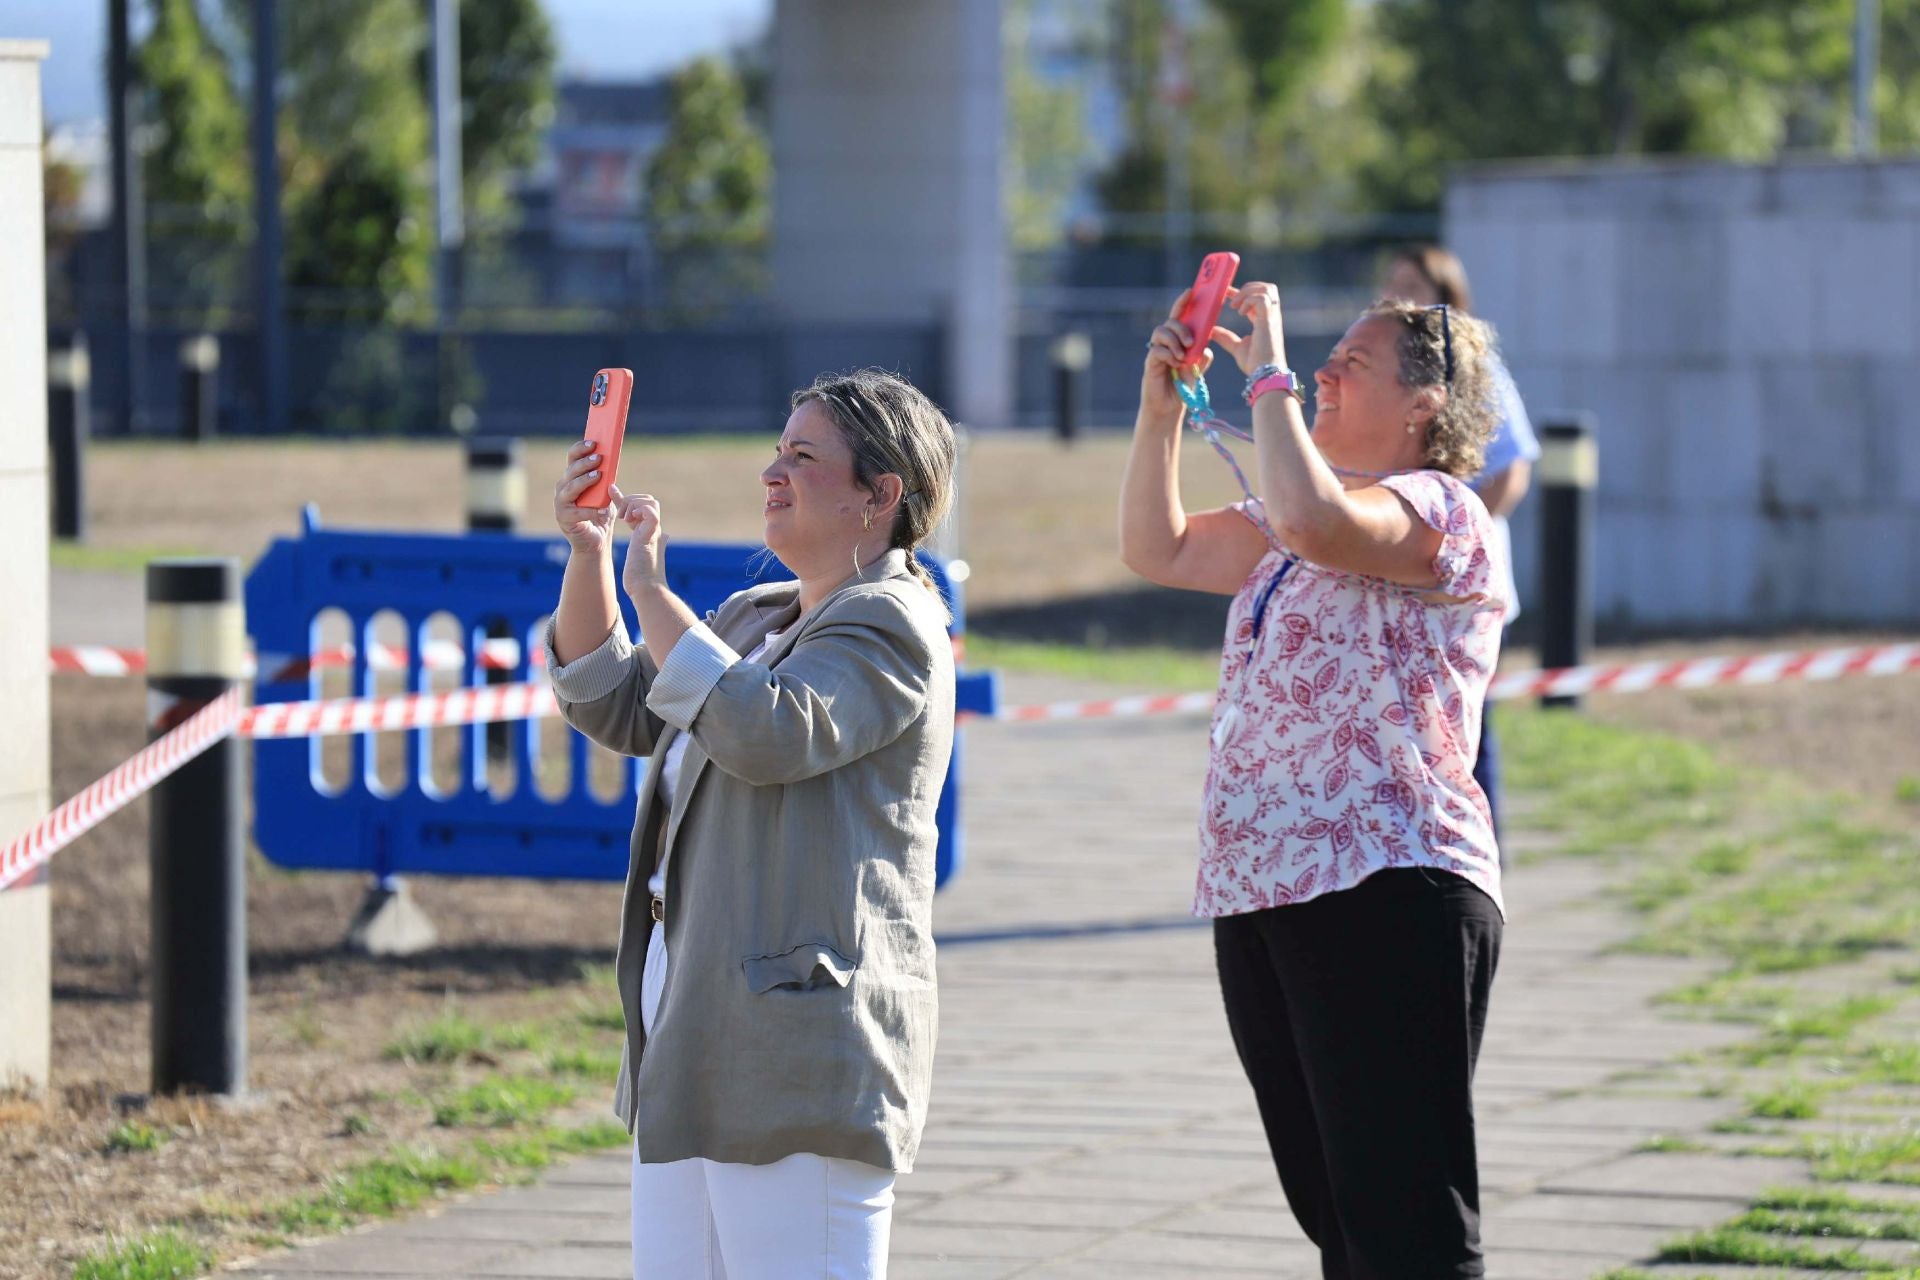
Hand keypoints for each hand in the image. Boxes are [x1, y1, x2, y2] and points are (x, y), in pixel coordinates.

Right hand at [554, 440, 614, 553]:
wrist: (596, 540)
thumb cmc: (600, 514)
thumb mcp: (605, 493)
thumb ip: (606, 479)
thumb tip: (611, 461)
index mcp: (571, 478)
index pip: (572, 458)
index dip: (580, 449)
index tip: (594, 443)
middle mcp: (563, 488)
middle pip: (571, 471)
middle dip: (584, 463)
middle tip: (599, 458)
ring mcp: (561, 503)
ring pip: (570, 488)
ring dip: (584, 480)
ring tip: (598, 476)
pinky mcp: (564, 519)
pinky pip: (577, 512)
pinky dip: (591, 511)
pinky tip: (603, 510)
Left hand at [613, 486, 664, 597]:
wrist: (646, 589)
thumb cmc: (639, 579)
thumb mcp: (635, 556)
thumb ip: (638, 548)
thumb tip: (641, 550)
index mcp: (648, 533)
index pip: (640, 507)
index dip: (626, 500)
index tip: (612, 492)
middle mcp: (654, 529)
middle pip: (649, 500)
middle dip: (631, 500)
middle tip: (619, 516)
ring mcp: (655, 531)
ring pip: (651, 501)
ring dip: (633, 504)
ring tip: (623, 519)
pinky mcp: (652, 534)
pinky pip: (651, 510)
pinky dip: (639, 510)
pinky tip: (628, 521)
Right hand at [1140, 288, 1214, 423]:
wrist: (1170, 407)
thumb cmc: (1183, 386)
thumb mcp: (1197, 369)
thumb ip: (1202, 356)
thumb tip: (1204, 347)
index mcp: (1177, 339)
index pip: (1179, 316)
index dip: (1183, 302)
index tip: (1191, 291)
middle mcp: (1165, 342)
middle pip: (1170, 321)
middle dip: (1182, 328)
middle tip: (1191, 341)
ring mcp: (1156, 351)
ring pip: (1161, 332)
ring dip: (1174, 341)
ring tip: (1183, 356)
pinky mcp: (1150, 363)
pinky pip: (1156, 351)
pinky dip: (1169, 355)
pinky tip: (1175, 365)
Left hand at [1212, 282, 1286, 375]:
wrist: (1263, 375)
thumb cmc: (1255, 365)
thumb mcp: (1237, 348)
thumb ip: (1226, 338)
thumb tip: (1211, 331)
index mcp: (1265, 321)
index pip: (1257, 298)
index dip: (1243, 292)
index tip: (1226, 292)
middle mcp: (1271, 317)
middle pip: (1268, 289)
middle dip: (1249, 288)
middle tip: (1232, 300)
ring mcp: (1271, 317)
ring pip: (1267, 289)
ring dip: (1248, 292)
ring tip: (1235, 306)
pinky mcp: (1269, 321)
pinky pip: (1261, 299)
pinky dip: (1249, 300)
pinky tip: (1239, 312)